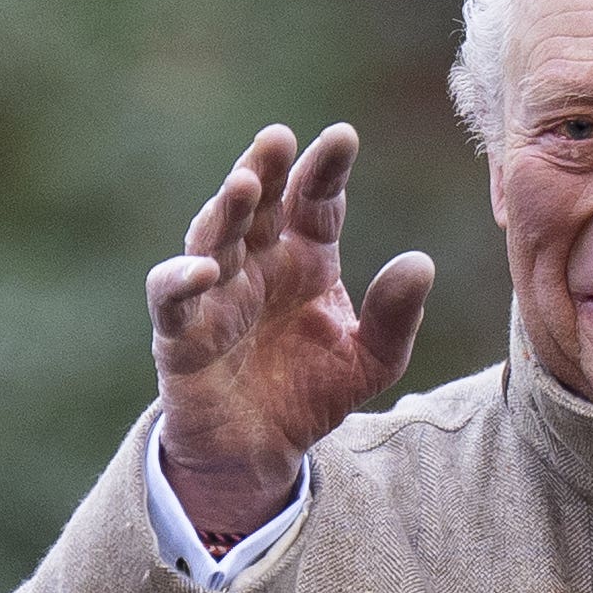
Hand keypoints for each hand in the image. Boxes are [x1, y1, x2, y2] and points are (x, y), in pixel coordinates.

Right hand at [147, 122, 433, 545]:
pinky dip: (179, 279)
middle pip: (257, 204)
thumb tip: (420, 262)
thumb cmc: (311, 394)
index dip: (325, 169)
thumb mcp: (371, 361)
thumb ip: (395, 317)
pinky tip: (203, 268)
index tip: (342, 137)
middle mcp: (256, 264)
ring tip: (245, 183)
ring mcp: (214, 294)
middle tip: (277, 136)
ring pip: (211, 237)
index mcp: (305, 259)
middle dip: (265, 167)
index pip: (315, 202)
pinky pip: (172, 299)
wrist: (259, 456)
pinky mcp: (180, 334)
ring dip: (224, 209)